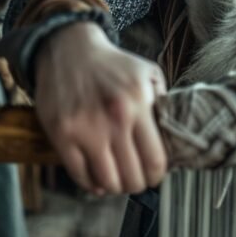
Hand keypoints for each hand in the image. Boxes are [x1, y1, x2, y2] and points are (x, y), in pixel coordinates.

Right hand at [34, 21, 167, 194]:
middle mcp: (113, 119)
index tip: (155, 175)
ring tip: (118, 180)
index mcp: (138, 104)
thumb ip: (163, 104)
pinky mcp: (61, 135)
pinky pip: (79, 175)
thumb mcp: (148, 74)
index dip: (157, 175)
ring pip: (107, 181)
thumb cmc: (113, 65)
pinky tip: (98, 179)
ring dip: (115, 187)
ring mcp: (84, 129)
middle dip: (137, 184)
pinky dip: (91, 184)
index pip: (155, 160)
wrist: (69, 49)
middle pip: (132, 176)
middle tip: (137, 180)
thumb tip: (174, 138)